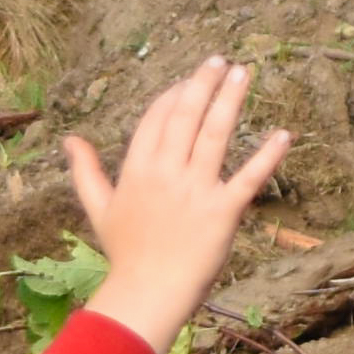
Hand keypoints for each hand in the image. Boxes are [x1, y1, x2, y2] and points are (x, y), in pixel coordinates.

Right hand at [65, 55, 296, 353]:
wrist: (148, 293)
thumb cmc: (125, 251)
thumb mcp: (99, 207)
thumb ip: (86, 171)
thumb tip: (70, 139)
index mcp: (137, 170)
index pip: (156, 118)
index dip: (174, 95)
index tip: (189, 80)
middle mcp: (166, 174)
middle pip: (186, 116)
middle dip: (202, 83)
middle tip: (219, 60)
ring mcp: (196, 191)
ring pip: (215, 135)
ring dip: (230, 100)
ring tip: (243, 72)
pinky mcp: (224, 211)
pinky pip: (249, 178)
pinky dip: (268, 156)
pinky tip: (283, 134)